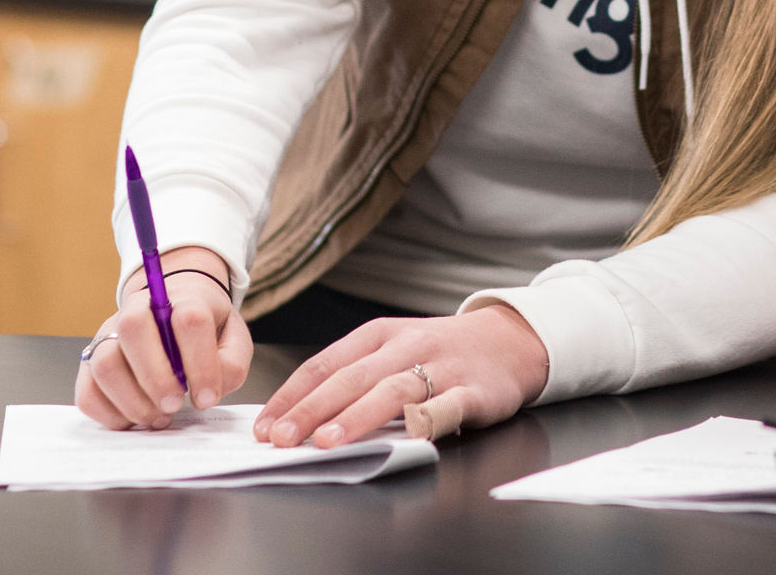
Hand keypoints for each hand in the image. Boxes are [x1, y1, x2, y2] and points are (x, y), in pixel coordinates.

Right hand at [75, 246, 249, 428]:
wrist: (175, 308)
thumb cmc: (206, 327)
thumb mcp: (232, 339)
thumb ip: (230, 364)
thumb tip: (207, 394)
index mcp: (182, 298)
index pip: (189, 321)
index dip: (200, 364)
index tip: (207, 398)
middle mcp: (139, 309)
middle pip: (133, 331)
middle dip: (156, 378)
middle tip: (174, 406)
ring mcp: (109, 334)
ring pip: (104, 364)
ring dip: (131, 401)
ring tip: (158, 417)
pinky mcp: (90, 361)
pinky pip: (87, 391)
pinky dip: (109, 414)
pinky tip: (135, 419)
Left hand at [254, 305, 548, 448]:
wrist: (511, 340)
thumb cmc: (440, 351)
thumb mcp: (394, 347)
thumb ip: (354, 374)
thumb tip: (296, 415)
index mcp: (381, 334)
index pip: (325, 364)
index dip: (292, 396)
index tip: (264, 426)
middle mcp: (409, 346)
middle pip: (352, 378)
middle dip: (311, 410)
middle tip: (281, 438)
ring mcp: (442, 368)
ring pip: (393, 391)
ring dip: (356, 416)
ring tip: (326, 441)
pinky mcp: (474, 391)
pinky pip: (447, 407)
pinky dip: (425, 421)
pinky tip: (406, 436)